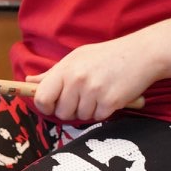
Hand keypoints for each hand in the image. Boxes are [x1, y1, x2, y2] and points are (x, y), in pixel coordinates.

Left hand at [29, 37, 156, 124]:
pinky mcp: (110, 102)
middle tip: (83, 97)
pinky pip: (99, 117)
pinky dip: (104, 111)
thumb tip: (29, 81)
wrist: (142, 54)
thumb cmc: (107, 56)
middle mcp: (77, 80)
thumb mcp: (76, 58)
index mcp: (65, 69)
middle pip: (61, 112)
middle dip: (70, 110)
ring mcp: (94, 91)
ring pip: (81, 116)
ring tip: (99, 93)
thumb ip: (52, 73)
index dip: (45, 106)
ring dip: (89, 110)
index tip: (52, 106)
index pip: (42, 98)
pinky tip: (110, 96)